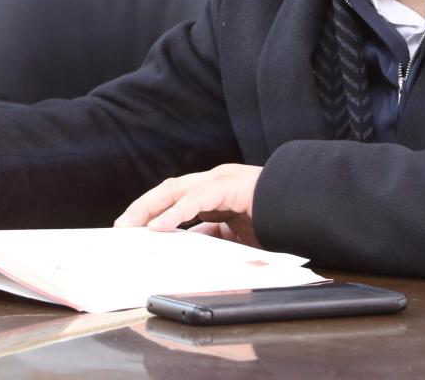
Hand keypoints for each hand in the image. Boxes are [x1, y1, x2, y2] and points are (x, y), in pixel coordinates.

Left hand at [114, 164, 262, 246]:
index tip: (130, 229)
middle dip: (142, 208)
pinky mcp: (231, 187)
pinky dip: (175, 213)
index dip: (151, 210)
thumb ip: (213, 235)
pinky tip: (159, 226)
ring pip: (175, 190)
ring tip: (130, 226)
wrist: (304, 208)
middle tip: (120, 228)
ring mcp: (222, 180)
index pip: (174, 197)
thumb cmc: (273, 221)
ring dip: (149, 208)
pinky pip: (197, 199)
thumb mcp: (236, 235)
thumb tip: (186, 244)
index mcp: (214, 191)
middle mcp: (214, 181)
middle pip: (168, 190)